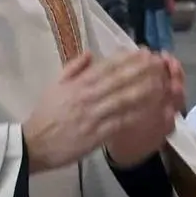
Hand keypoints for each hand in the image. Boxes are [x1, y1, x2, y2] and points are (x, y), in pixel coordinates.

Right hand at [23, 50, 181, 172]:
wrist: (34, 144)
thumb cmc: (45, 115)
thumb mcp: (55, 86)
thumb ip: (73, 68)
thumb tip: (91, 53)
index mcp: (78, 84)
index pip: (108, 67)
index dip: (128, 59)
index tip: (144, 53)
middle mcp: (88, 96)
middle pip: (120, 80)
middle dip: (141, 70)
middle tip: (159, 63)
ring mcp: (94, 116)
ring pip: (124, 99)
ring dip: (145, 89)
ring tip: (162, 82)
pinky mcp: (98, 134)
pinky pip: (121, 122)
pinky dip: (137, 114)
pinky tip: (152, 109)